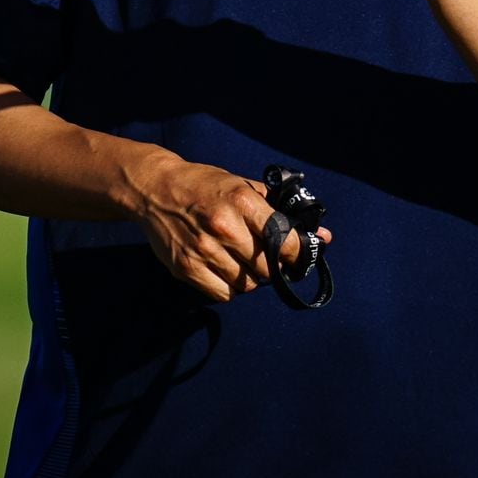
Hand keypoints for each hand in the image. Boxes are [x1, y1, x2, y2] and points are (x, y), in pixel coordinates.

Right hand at [123, 153, 332, 303]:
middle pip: (266, 267)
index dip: (295, 253)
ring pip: (247, 284)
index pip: (284, 241)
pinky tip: (225, 269)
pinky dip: (230, 286)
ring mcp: (203, 250)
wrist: (155, 188)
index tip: (296, 256)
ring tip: (240, 260)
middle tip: (266, 257)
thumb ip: (277, 209)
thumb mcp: (241, 184)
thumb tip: (322, 235)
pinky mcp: (186, 268)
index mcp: (242, 202)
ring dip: (250, 276)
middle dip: (271, 265)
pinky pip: (223, 293)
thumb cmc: (203, 185)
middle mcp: (224, 227)